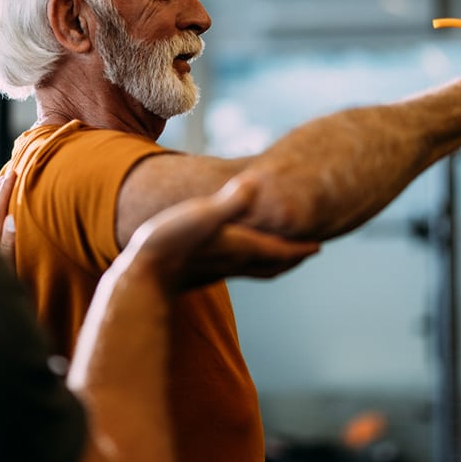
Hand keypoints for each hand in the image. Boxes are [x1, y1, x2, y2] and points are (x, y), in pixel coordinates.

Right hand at [120, 176, 320, 292]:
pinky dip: (245, 261)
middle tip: (306, 249)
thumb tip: (254, 183)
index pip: (281, 251)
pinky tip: (231, 255)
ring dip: (270, 261)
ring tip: (277, 253)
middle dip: (291, 257)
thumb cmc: (169, 244)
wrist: (141, 278)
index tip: (319, 245)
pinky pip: (233, 268)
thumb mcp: (199, 214)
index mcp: (240, 247)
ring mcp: (216, 269)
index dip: (301, 247)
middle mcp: (233, 261)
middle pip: (272, 264)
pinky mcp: (200, 272)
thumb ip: (228, 202)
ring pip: (253, 268)